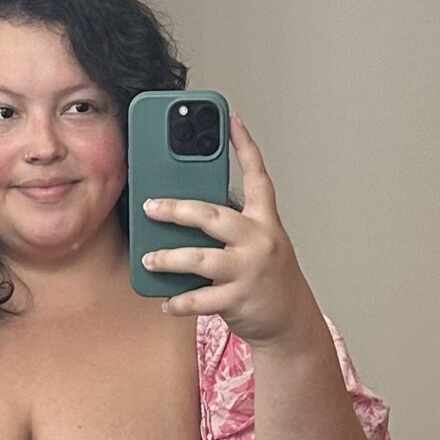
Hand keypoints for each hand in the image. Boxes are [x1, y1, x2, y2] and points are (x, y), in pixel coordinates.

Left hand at [137, 113, 318, 347]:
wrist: (291, 320)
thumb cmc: (268, 276)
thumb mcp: (258, 241)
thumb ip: (230, 224)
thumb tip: (185, 210)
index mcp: (265, 220)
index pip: (257, 176)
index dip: (245, 146)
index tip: (231, 119)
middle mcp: (260, 240)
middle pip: (214, 215)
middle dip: (177, 210)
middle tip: (150, 207)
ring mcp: (249, 270)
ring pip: (200, 259)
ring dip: (168, 258)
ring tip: (148, 258)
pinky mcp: (239, 299)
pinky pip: (200, 299)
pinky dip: (179, 301)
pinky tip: (166, 301)